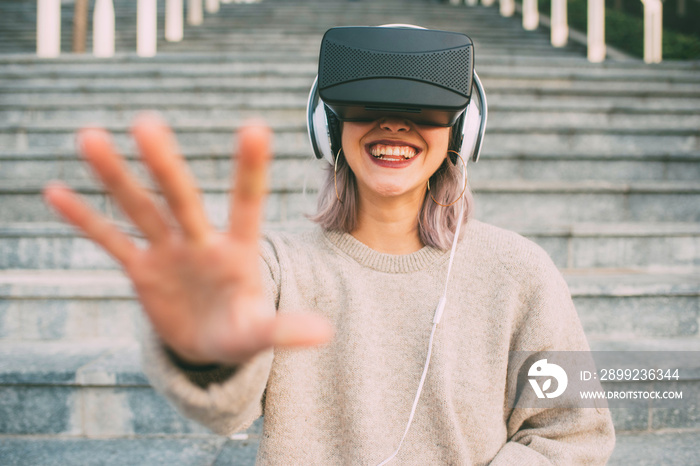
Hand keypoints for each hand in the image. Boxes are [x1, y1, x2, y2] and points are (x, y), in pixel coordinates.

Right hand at [43, 113, 333, 364]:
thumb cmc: (240, 332)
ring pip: (140, 208)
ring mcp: (169, 252)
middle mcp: (202, 242)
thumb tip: (325, 333)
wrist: (210, 342)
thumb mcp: (259, 335)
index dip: (250, 169)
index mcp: (238, 252)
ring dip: (115, 177)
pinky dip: (85, 220)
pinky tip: (55, 192)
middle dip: (164, 165)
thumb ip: (283, 330)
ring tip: (90, 137)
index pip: (247, 203)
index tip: (254, 126)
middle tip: (145, 124)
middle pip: (181, 199)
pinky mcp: (142, 269)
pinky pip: (110, 241)